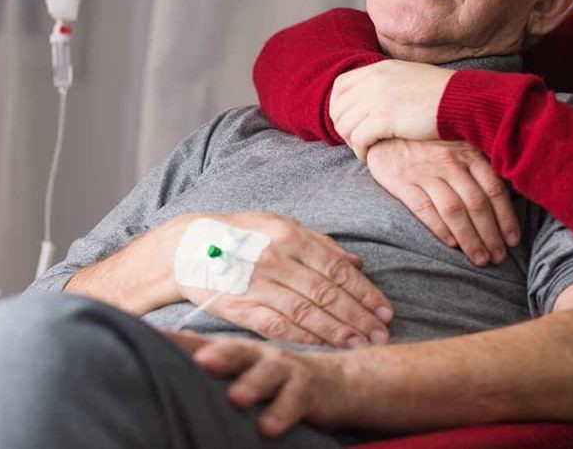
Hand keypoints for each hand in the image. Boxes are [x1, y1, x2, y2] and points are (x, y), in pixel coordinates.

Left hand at [164, 330, 351, 437]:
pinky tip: (268, 428)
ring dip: (253, 383)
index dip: (178, 341)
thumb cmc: (279, 380)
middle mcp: (258, 356)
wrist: (342, 380)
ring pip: (268, 373)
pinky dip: (282, 413)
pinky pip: (294, 400)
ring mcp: (284, 370)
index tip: (150, 337)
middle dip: (219, 355)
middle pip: (236, 351)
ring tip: (237, 397)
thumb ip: (212, 370)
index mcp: (236, 352)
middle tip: (201, 360)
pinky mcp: (308, 389)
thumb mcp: (244, 372)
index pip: (201, 343)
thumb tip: (160, 374)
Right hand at [167, 212, 393, 347]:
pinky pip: (279, 327)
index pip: (337, 269)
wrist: (187, 248)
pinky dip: (305, 339)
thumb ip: (321, 244)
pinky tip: (326, 347)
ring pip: (307, 313)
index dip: (365, 292)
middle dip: (359, 316)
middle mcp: (276, 260)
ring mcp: (258, 285)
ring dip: (338, 332)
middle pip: (327, 293)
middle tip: (382, 334)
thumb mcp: (280, 224)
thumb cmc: (241, 235)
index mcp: (290, 236)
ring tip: (361, 345)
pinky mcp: (241, 307)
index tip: (385, 310)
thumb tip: (357, 264)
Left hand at [330, 60, 453, 159]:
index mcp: (378, 69)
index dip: (338, 106)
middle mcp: (374, 80)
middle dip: (343, 127)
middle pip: (338, 108)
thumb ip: (388, 83)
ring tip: (364, 149)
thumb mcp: (409, 76)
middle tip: (356, 140)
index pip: (340, 86)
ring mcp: (377, 98)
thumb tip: (374, 97)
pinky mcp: (384, 119)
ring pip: (345, 125)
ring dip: (351, 141)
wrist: (462, 100)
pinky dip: (360, 151)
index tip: (349, 121)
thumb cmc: (442, 94)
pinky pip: (358, 139)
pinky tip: (369, 155)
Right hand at [366, 139, 519, 265]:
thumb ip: (479, 167)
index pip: (494, 189)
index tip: (513, 240)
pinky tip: (451, 244)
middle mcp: (451, 162)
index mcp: (469, 154)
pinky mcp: (403, 181)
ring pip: (454, 210)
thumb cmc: (429, 144)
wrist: (386, 133)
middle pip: (477, 203)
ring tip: (479, 259)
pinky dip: (439, 228)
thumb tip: (507, 198)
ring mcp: (426, 172)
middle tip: (498, 257)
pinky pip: (424, 208)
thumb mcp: (458, 146)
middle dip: (491, 234)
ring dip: (470, 238)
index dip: (506, 217)